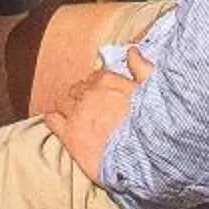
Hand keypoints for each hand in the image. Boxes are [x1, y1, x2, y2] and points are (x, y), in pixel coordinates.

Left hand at [46, 49, 152, 183]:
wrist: (149, 157)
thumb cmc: (156, 125)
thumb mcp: (155, 89)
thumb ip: (142, 67)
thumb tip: (132, 51)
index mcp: (108, 81)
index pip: (95, 78)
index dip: (99, 87)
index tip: (104, 96)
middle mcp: (89, 94)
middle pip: (77, 89)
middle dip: (83, 97)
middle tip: (92, 110)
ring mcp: (77, 115)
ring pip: (63, 102)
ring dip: (68, 106)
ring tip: (77, 117)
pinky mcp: (70, 136)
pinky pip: (51, 120)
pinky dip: (53, 118)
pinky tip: (58, 123)